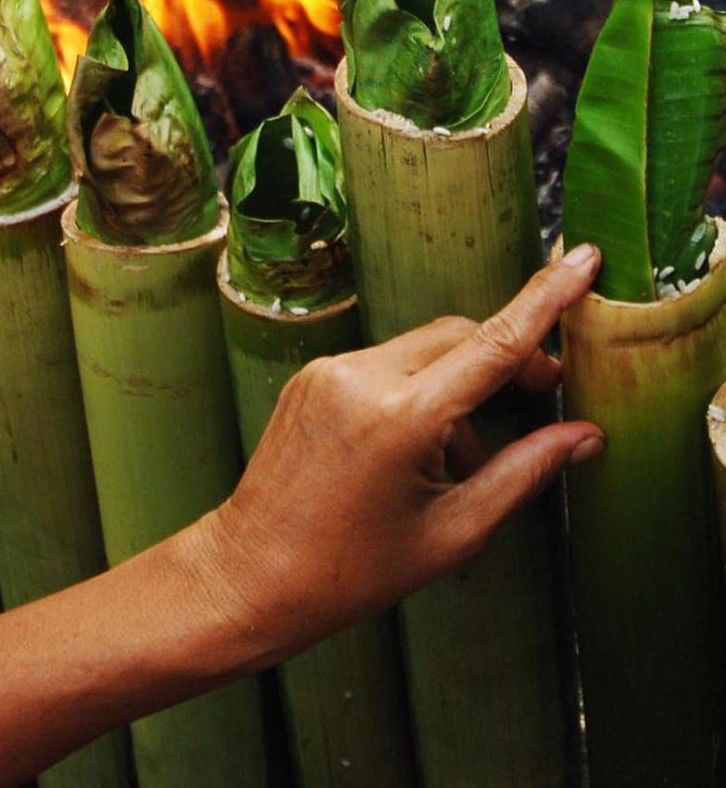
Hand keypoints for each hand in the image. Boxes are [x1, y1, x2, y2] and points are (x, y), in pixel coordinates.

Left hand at [205, 242, 604, 656]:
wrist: (250, 574)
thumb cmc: (348, 571)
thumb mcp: (451, 532)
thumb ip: (522, 473)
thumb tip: (584, 436)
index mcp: (399, 417)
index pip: (492, 344)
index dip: (546, 299)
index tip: (583, 259)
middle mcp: (359, 377)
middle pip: (458, 337)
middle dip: (505, 359)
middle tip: (542, 395)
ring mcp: (328, 372)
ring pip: (422, 352)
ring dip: (454, 390)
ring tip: (453, 463)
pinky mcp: (311, 377)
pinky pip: (384, 364)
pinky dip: (414, 393)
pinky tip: (410, 449)